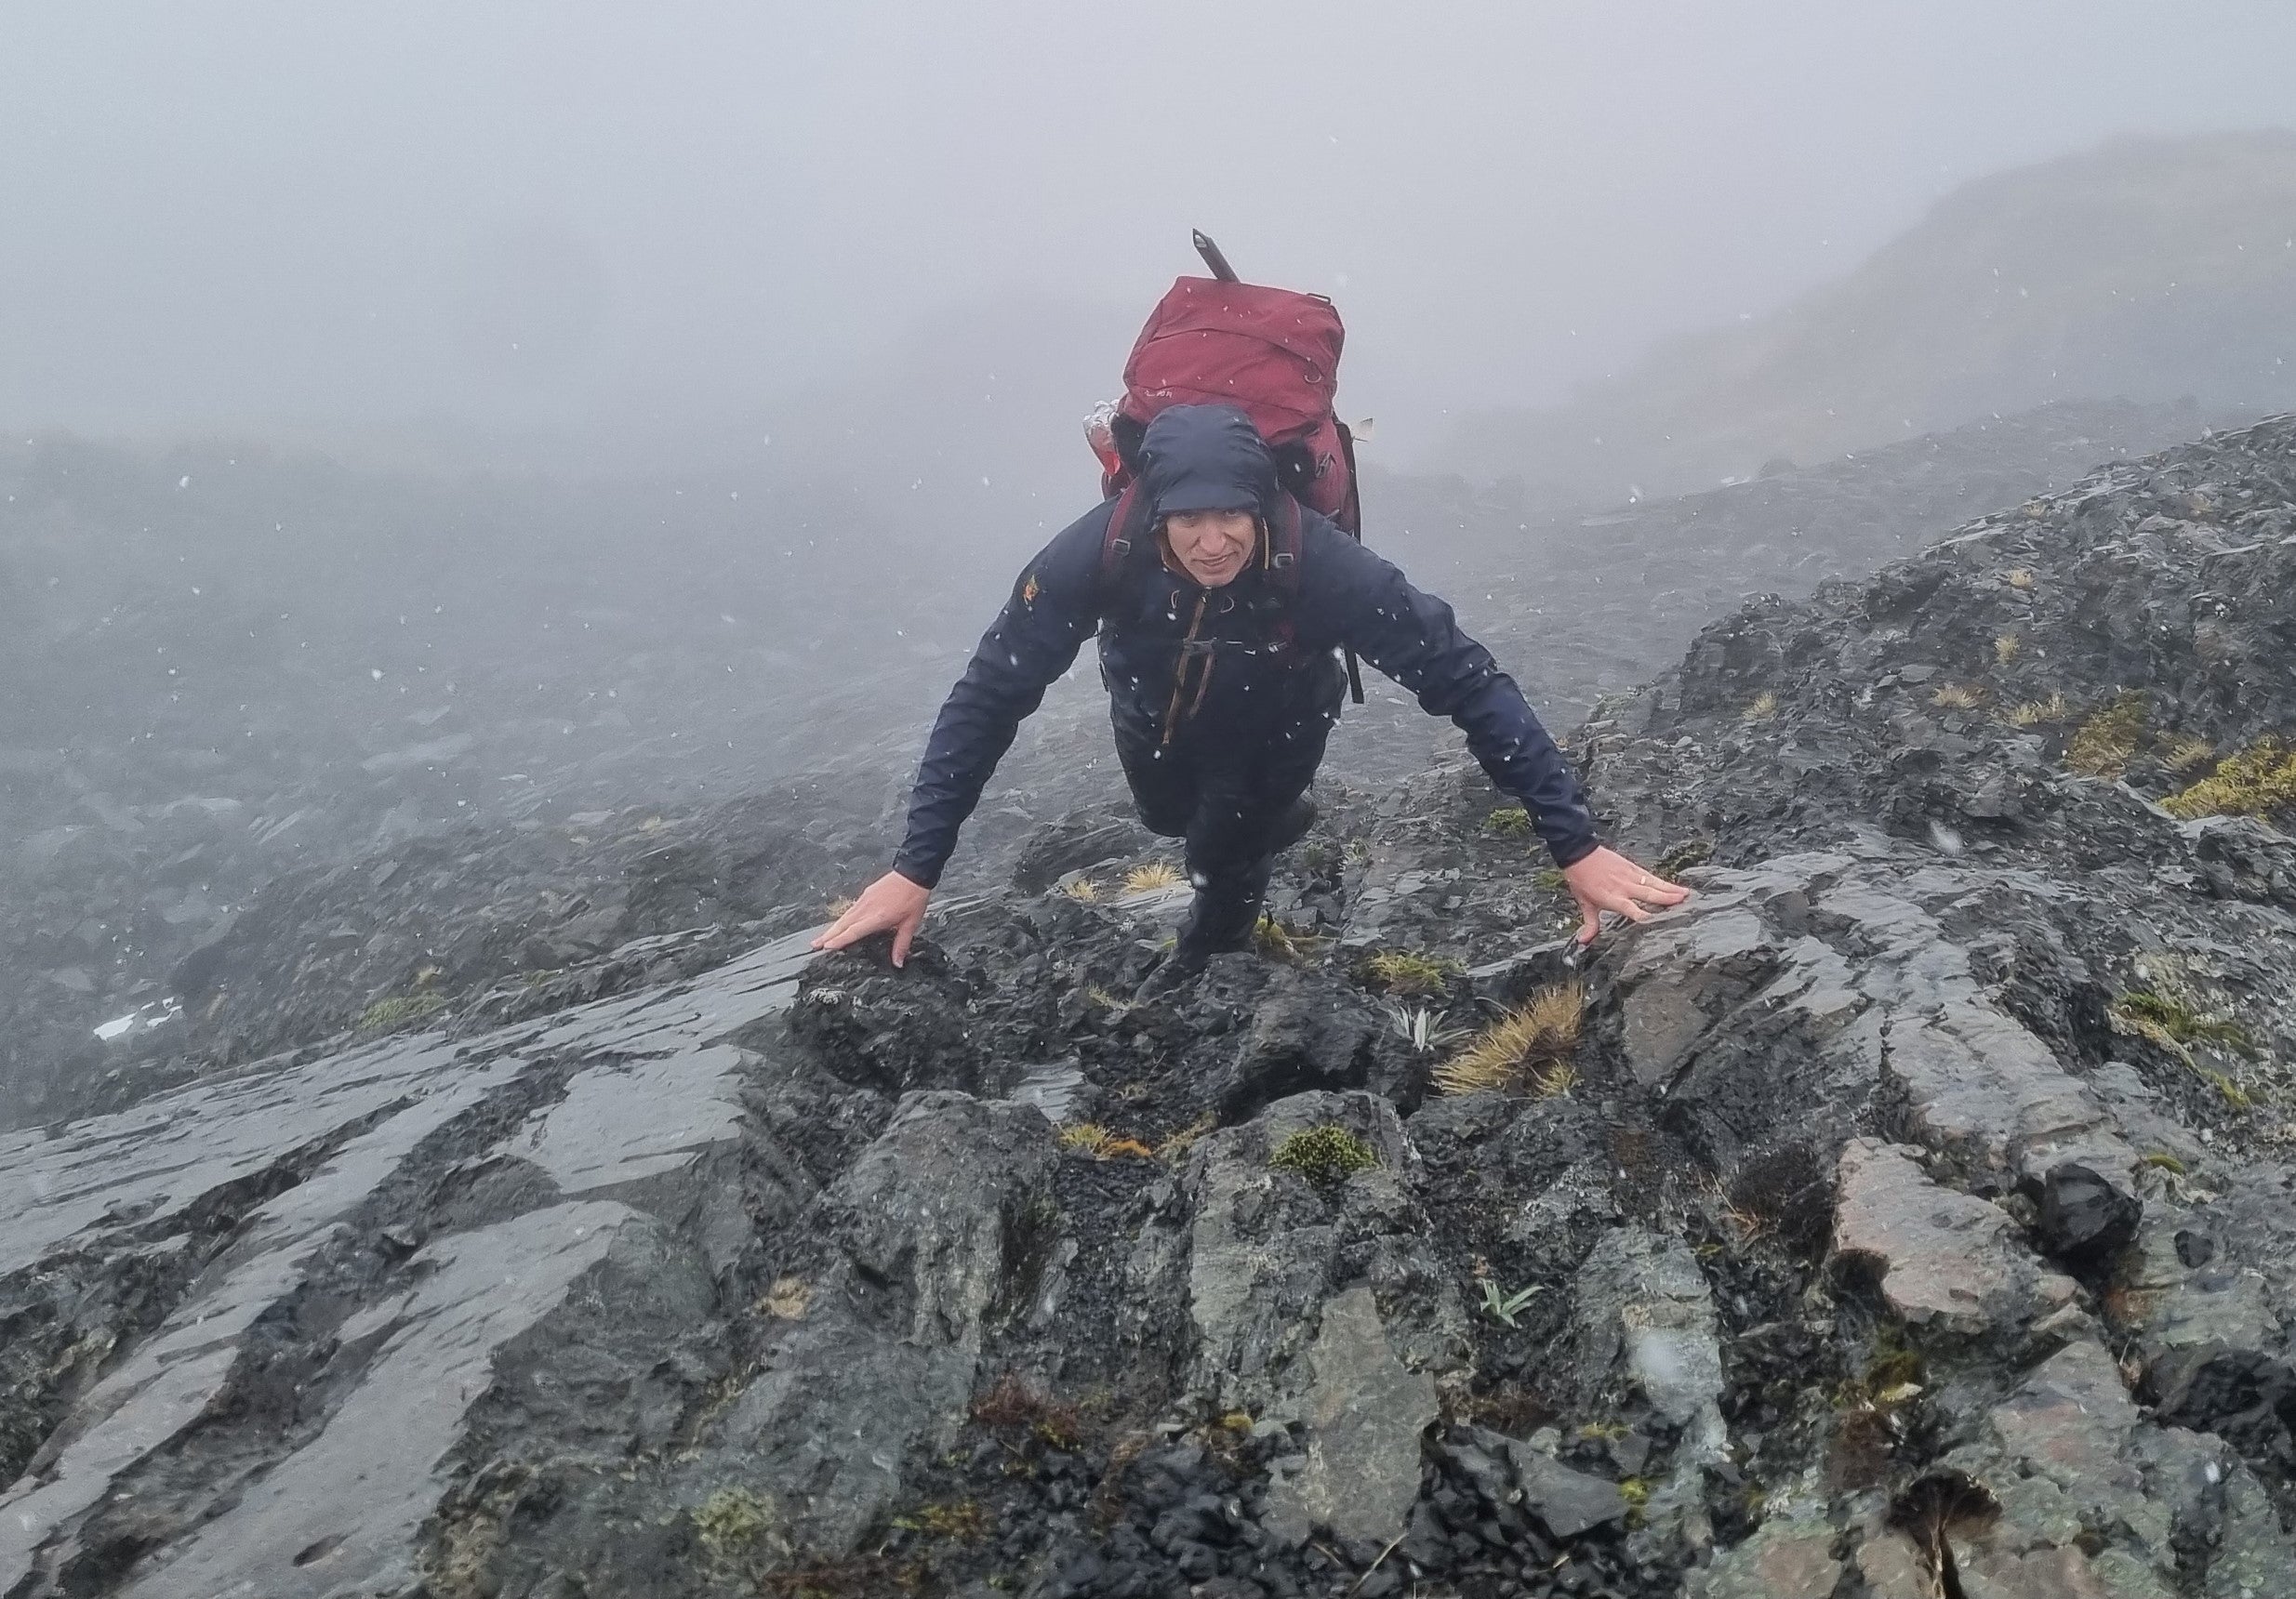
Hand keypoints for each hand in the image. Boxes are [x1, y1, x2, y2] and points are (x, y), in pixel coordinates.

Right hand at [811, 870, 930, 966]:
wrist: (913, 874)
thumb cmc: (913, 898)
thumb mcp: (910, 924)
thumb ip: (901, 944)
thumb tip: (897, 962)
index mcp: (877, 917)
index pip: (854, 931)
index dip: (839, 940)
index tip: (826, 946)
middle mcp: (867, 908)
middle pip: (842, 924)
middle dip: (827, 935)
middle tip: (814, 944)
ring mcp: (864, 900)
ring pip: (844, 916)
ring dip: (832, 927)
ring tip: (822, 937)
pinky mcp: (866, 894)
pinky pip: (850, 909)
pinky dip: (842, 918)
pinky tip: (840, 922)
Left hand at [1560, 845, 1690, 945]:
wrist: (1578, 853)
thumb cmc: (1581, 880)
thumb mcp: (1585, 904)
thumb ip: (1590, 924)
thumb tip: (1583, 941)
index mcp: (1612, 898)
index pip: (1632, 909)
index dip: (1646, 916)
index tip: (1660, 923)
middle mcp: (1624, 887)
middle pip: (1649, 894)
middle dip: (1667, 899)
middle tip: (1684, 905)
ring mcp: (1630, 876)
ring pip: (1653, 883)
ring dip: (1670, 889)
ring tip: (1687, 894)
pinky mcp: (1632, 867)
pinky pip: (1650, 876)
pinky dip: (1664, 881)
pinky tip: (1675, 886)